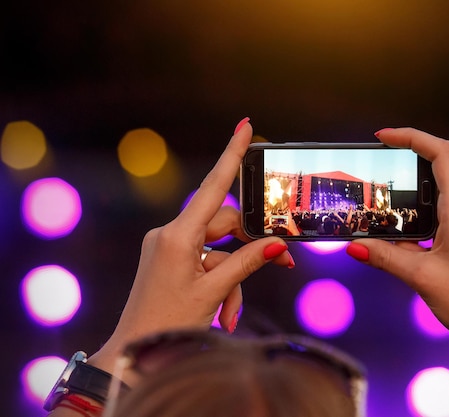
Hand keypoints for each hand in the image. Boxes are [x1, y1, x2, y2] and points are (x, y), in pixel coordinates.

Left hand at [89, 119, 293, 375]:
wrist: (132, 353)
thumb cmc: (168, 323)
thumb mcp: (214, 292)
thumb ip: (247, 262)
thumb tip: (278, 244)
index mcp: (177, 236)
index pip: (213, 187)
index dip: (231, 155)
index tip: (245, 126)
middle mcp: (170, 234)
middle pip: (225, 225)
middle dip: (252, 247)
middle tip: (285, 263)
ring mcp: (169, 247)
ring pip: (218, 249)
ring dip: (233, 279)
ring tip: (231, 314)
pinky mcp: (170, 259)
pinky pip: (205, 262)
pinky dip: (219, 284)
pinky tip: (223, 314)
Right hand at [346, 127, 448, 416]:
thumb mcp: (420, 276)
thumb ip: (384, 257)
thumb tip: (353, 244)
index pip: (442, 154)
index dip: (412, 136)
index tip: (382, 136)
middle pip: (441, 163)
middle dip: (408, 154)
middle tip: (377, 160)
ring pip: (438, 187)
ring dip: (411, 182)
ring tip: (380, 190)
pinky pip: (438, 209)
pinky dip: (415, 207)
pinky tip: (395, 224)